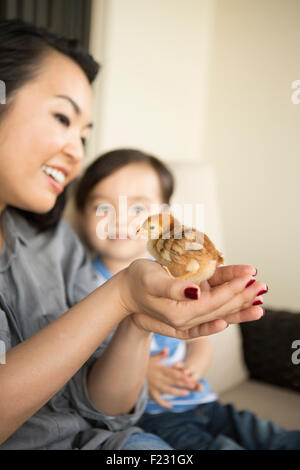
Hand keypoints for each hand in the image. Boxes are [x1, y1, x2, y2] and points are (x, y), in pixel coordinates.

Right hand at [119, 260, 265, 338]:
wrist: (126, 291)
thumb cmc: (136, 281)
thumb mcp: (151, 280)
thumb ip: (172, 288)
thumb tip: (196, 293)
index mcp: (179, 314)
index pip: (213, 303)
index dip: (232, 291)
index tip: (248, 278)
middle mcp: (187, 318)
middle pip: (221, 309)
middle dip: (243, 297)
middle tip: (263, 286)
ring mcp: (190, 313)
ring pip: (221, 310)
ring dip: (241, 303)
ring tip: (260, 296)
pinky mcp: (191, 306)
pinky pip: (214, 306)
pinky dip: (229, 303)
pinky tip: (243, 304)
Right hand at [147, 348, 198, 408]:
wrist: (130, 373)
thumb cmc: (142, 364)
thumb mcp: (151, 358)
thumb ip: (160, 355)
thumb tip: (167, 349)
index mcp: (159, 369)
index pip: (172, 372)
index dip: (181, 375)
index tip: (189, 376)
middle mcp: (158, 378)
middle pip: (173, 381)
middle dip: (184, 383)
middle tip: (193, 385)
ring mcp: (154, 386)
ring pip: (168, 391)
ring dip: (178, 392)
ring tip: (187, 393)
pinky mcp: (150, 393)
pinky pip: (158, 400)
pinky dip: (164, 404)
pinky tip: (170, 405)